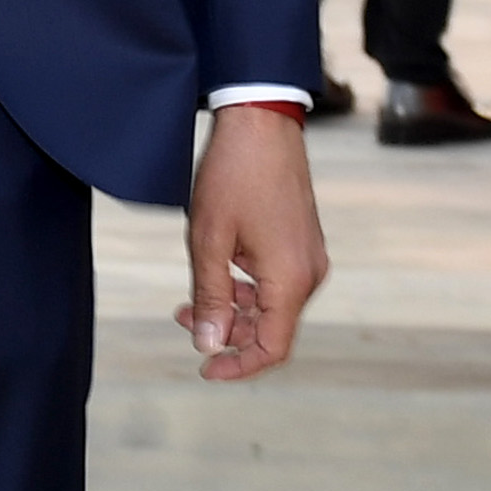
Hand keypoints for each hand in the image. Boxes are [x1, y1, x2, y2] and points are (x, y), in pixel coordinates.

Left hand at [180, 102, 325, 380]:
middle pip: (271, 328)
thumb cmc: (234, 176)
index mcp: (290, 280)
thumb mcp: (209, 241)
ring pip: (271, 304)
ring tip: (189, 297)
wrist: (262, 123)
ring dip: (232, 308)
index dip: (239, 366)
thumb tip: (208, 345)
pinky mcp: (301, 242)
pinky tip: (216, 270)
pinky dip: (245, 286)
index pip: (272, 348)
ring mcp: (308, 257)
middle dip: (227, 332)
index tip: (206, 368)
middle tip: (182, 318)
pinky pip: (275, 281)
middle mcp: (308, 274)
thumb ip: (210, 298)